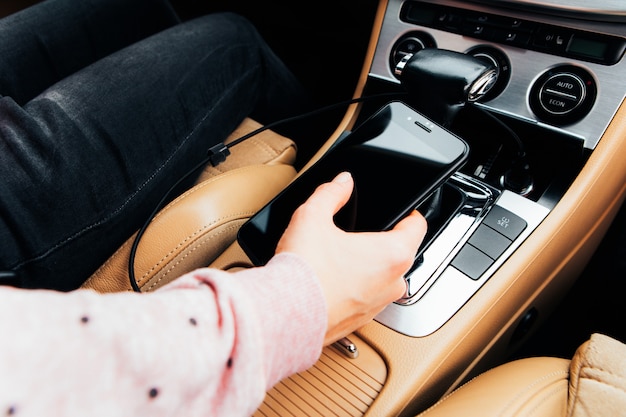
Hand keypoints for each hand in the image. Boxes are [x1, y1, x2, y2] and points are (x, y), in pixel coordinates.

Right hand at [276, 172, 426, 344]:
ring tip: (341, 257)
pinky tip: (331, 280)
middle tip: (359, 232)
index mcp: (393, 254)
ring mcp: (378, 306)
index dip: (410, 213)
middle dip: (384, 241)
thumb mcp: (313, 216)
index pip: (418, 227)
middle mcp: (393, 283)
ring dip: (370, 267)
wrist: (284, 316)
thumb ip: (331, 193)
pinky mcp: (360, 322)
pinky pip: (366, 298)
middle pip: (401, 254)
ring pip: (384, 279)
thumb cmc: (305, 272)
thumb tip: (342, 182)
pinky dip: (355, 288)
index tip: (403, 211)